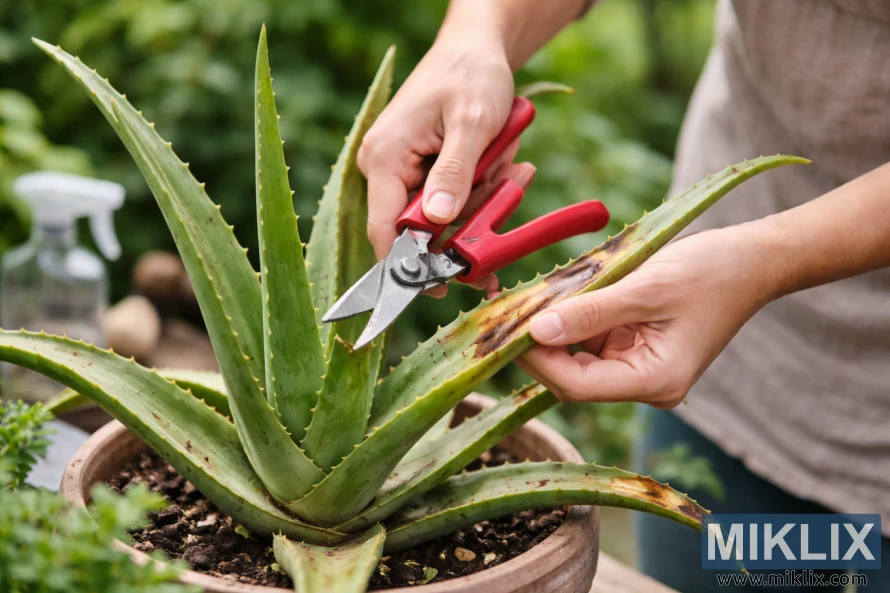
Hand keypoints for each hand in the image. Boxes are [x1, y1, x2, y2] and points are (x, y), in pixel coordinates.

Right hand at [358, 36, 534, 293]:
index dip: (409, 265)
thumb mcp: (472, 121)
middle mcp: (387, 170)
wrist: (477, 51)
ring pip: (446, 219)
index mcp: (386, 158)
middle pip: (423, 230)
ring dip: (485, 201)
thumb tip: (436, 220)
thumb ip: (454, 172)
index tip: (441, 288)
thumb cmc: (471, 75)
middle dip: (470, 222)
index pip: (385, 228)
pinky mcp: (425, 174)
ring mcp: (405, 173)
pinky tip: (506, 166)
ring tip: (511, 164)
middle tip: (510, 193)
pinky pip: (456, 202)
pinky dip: (484, 192)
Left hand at [518, 227, 777, 408]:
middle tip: (504, 310)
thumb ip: (589, 312)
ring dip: (551, 329)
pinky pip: (591, 340)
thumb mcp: (646, 288)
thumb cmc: (711, 272)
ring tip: (523, 298)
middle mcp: (645, 384)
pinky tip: (552, 296)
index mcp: (655, 382)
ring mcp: (639, 367)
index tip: (505, 327)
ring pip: (577, 357)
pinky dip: (570, 319)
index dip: (537, 358)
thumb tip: (536, 331)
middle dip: (538, 344)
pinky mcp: (635, 348)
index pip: (577, 385)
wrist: (753, 261)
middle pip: (572, 376)